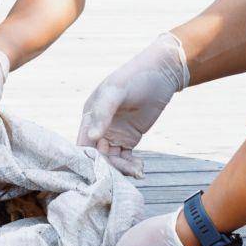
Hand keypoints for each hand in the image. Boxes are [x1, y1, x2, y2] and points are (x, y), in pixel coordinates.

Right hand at [77, 31, 188, 176]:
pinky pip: (125, 157)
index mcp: (90, 115)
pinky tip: (141, 167)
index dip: (89, 159)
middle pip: (98, 156)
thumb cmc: (135, 78)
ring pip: (112, 160)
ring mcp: (114, 133)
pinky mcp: (129, 138)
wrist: (162, 74)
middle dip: (111, 167)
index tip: (101, 171)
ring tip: (138, 170)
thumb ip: (103, 113)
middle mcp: (99, 127)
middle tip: (129, 170)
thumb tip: (92, 137)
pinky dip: (131, 165)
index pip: (83, 143)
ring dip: (122, 168)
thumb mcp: (116, 92)